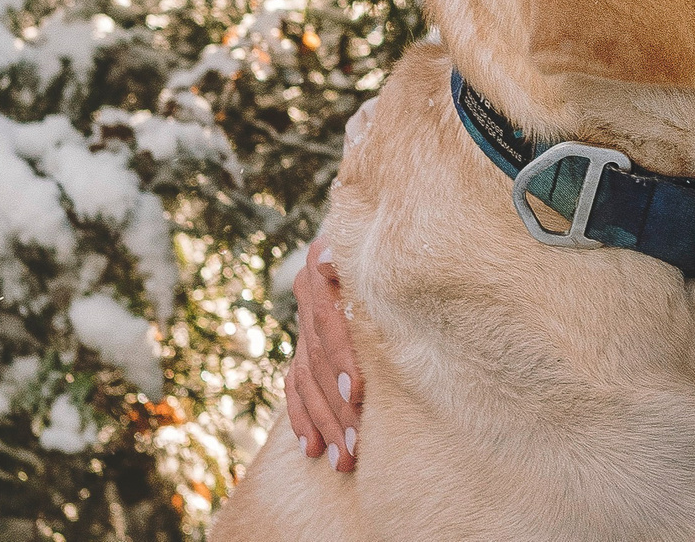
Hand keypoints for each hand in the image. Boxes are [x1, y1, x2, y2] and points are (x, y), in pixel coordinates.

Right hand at [283, 233, 362, 472]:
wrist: (380, 235)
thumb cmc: (400, 244)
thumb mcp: (385, 250)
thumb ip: (364, 267)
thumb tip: (328, 260)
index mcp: (323, 267)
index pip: (327, 320)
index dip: (340, 358)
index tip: (356, 393)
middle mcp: (307, 292)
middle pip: (316, 358)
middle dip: (336, 406)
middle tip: (357, 445)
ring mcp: (303, 320)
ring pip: (306, 379)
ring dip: (324, 423)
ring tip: (344, 458)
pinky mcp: (302, 344)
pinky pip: (294, 385)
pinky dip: (302, 417)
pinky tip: (311, 447)